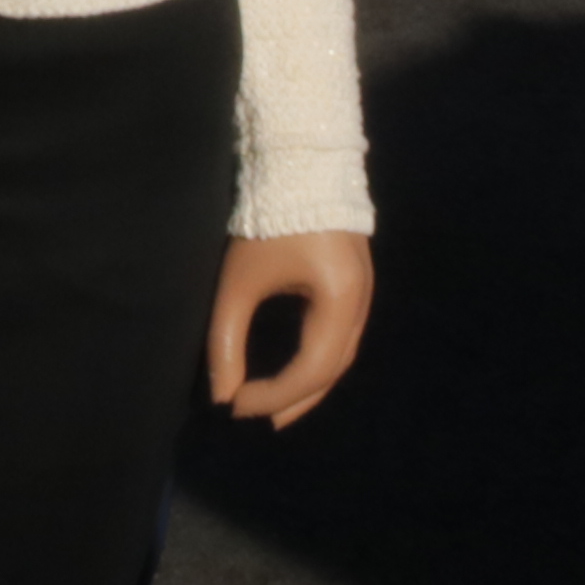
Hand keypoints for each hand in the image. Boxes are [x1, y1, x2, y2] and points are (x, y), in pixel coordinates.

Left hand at [208, 230, 372, 429]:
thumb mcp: (240, 280)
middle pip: (333, 369)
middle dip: (295, 400)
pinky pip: (341, 336)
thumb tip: (220, 393)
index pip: (311, 369)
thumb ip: (227, 338)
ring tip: (273, 406)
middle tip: (257, 421)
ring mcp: (364, 292)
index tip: (234, 407)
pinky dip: (317, 361)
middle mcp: (362, 302)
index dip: (273, 396)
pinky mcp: (355, 283)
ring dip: (308, 384)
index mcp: (340, 299)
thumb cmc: (266, 219)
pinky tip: (292, 371)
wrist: (301, 162)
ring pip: (341, 355)